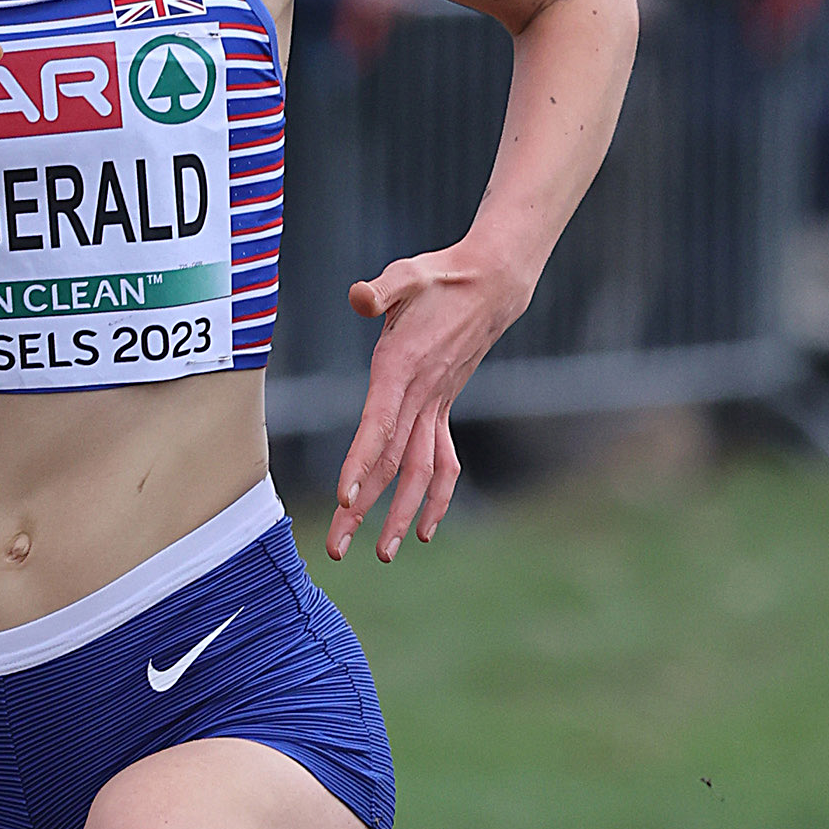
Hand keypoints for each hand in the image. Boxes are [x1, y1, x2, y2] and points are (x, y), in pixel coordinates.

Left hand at [328, 241, 524, 563]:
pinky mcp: (441, 408)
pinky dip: (436, 497)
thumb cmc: (440, 278)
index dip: (361, 463)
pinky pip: (441, 462)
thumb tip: (359, 298)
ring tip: (381, 554)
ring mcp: (435, 407)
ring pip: (418, 473)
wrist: (490, 285)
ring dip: (398, 514)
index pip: (379, 426)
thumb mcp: (409, 274)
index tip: (345, 500)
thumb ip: (382, 289)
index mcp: (402, 370)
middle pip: (391, 464)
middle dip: (364, 510)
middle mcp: (420, 398)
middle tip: (337, 549)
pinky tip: (423, 529)